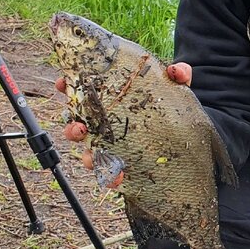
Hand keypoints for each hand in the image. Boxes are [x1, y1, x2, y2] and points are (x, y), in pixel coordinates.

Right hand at [54, 63, 191, 187]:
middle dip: (73, 128)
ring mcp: (113, 142)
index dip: (66, 87)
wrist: (188, 125)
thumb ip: (178, 74)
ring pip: (89, 150)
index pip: (81, 91)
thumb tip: (176, 71)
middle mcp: (106, 121)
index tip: (61, 84)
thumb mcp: (174, 85)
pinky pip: (111, 172)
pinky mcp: (125, 161)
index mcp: (110, 98)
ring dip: (87, 155)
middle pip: (78, 125)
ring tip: (92, 157)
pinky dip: (111, 177)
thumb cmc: (172, 100)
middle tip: (78, 128)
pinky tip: (117, 177)